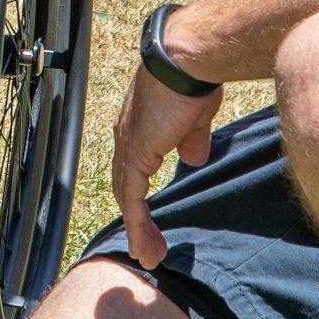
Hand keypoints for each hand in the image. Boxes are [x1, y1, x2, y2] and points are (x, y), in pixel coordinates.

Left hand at [110, 62, 222, 271]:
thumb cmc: (193, 79)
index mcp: (138, 128)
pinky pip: (131, 197)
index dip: (139, 198)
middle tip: (149, 248)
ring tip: (149, 256)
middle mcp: (126, 136)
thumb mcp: (193, 117)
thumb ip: (190, 140)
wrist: (186, 62)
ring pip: (125, 197)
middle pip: (124, 187)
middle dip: (136, 220)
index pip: (132, 170)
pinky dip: (136, 223)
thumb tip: (192, 158)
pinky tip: (144, 244)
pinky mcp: (136, 153)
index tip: (149, 223)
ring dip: (137, 229)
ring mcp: (128, 145)